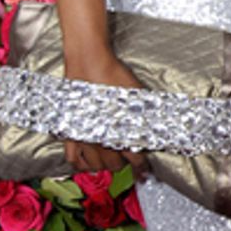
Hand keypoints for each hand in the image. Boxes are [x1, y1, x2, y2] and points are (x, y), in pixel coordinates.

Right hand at [62, 50, 146, 177]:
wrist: (89, 62)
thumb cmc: (114, 75)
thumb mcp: (138, 95)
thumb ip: (148, 114)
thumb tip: (161, 124)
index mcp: (121, 132)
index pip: (136, 159)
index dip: (142, 166)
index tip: (145, 169)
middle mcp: (102, 140)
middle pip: (115, 165)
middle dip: (125, 164)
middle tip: (128, 160)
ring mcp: (84, 137)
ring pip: (96, 165)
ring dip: (106, 165)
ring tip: (111, 160)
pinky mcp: (69, 131)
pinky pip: (73, 158)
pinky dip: (81, 165)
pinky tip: (88, 164)